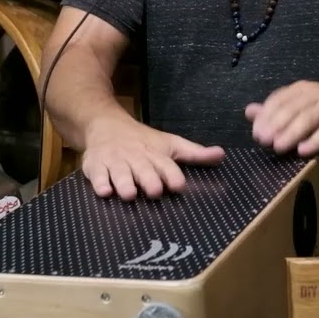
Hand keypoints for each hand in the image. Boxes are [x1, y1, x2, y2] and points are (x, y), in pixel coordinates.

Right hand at [80, 119, 224, 200]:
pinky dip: (100, 182)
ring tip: (129, 194)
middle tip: (154, 191)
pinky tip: (104, 191)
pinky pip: (97, 174)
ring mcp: (115, 161)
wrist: (105, 123)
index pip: (166, 164)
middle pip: (143, 169)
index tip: (178, 185)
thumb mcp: (169, 144)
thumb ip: (194, 154)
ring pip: (120, 172)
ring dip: (124, 182)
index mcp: (155, 154)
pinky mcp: (96, 165)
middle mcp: (136, 157)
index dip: (172, 175)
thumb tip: (222, 155)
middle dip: (148, 179)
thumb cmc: (143, 140)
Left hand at [245, 80, 318, 157]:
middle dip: (276, 125)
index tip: (256, 132)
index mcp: (301, 89)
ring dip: (292, 133)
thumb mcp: (300, 105)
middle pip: (292, 109)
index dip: (266, 115)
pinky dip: (316, 140)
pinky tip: (303, 151)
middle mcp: (315, 94)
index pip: (279, 99)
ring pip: (309, 118)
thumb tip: (249, 112)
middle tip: (263, 141)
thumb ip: (276, 110)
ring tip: (279, 147)